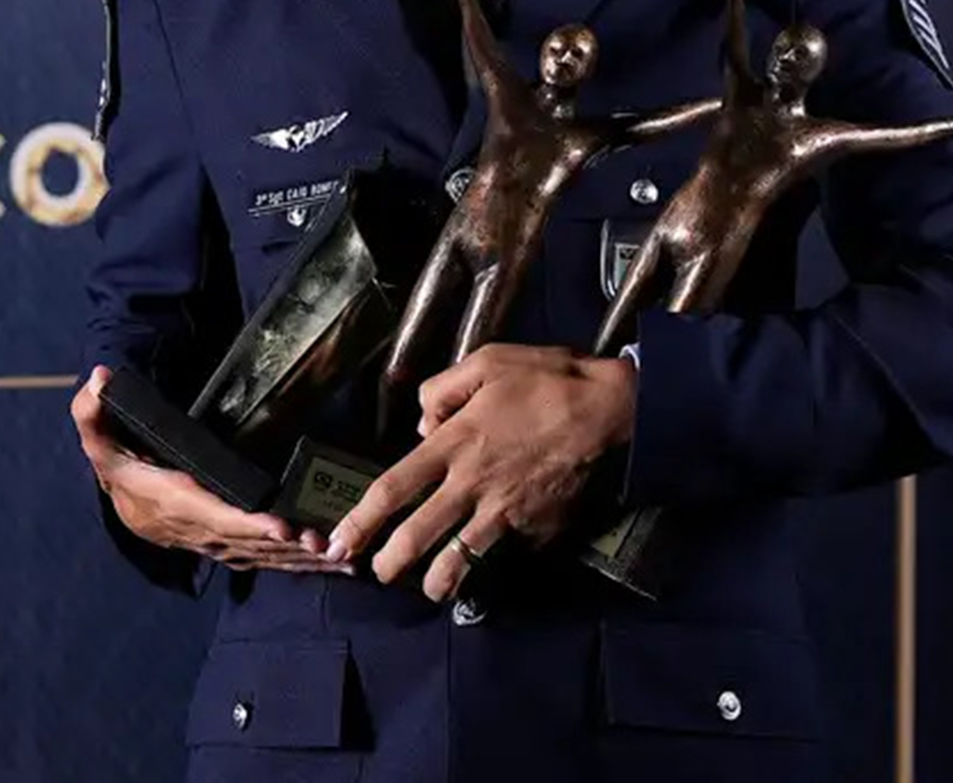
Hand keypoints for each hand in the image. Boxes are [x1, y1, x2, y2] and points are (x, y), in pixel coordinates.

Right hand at [70, 367, 349, 572]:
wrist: (122, 502)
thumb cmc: (118, 465)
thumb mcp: (98, 440)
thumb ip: (92, 412)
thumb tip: (98, 379)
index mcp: (175, 501)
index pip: (214, 515)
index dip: (247, 523)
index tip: (280, 526)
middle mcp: (199, 529)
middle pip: (249, 543)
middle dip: (289, 546)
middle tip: (331, 546)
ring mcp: (216, 542)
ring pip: (263, 556)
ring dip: (302, 561)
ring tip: (344, 560)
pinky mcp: (229, 546)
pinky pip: (266, 560)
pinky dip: (298, 565)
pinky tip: (332, 566)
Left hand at [327, 344, 635, 601]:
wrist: (611, 409)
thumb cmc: (546, 379)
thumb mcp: (484, 362)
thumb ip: (440, 390)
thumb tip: (421, 424)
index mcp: (454, 443)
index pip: (393, 487)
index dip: (362, 519)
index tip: (341, 542)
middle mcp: (473, 483)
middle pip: (419, 534)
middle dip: (391, 563)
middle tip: (376, 575)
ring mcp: (507, 510)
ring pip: (462, 556)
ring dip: (440, 580)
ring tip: (430, 589)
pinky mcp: (539, 526)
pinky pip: (510, 547)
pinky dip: (498, 557)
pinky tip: (491, 562)